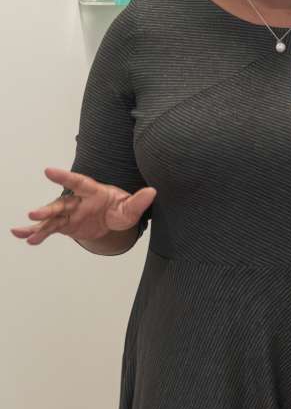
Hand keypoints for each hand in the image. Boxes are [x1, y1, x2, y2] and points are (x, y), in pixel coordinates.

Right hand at [10, 167, 155, 245]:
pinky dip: (37, 234)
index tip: (48, 170)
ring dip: (38, 224)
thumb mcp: (131, 208)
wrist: (112, 220)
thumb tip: (152, 192)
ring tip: (21, 231)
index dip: (64, 176)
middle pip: (60, 203)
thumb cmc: (120, 209)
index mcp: (93, 191)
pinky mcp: (64, 225)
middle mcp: (77, 201)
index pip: (78, 182)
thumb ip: (139, 201)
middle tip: (33, 213)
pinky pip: (49, 229)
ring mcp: (69, 213)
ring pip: (51, 218)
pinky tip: (25, 238)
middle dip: (47, 209)